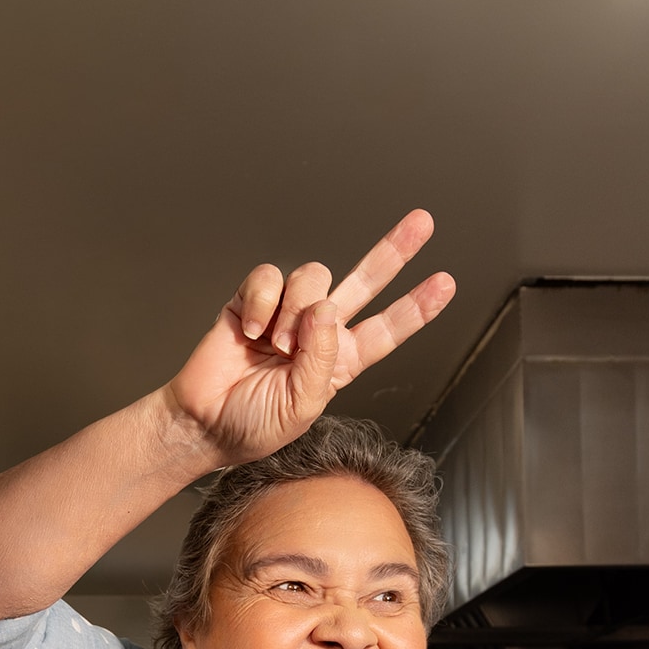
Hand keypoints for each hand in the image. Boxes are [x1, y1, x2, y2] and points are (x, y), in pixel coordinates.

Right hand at [164, 210, 455, 466]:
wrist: (203, 422)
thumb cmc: (253, 425)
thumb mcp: (302, 407)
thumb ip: (322, 359)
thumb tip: (326, 308)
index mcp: (340, 361)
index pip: (386, 329)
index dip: (416, 307)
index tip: (445, 283)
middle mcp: (319, 331)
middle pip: (365, 282)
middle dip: (393, 251)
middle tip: (422, 223)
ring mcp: (287, 312)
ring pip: (313, 276)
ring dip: (296, 311)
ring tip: (277, 346)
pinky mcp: (253, 299)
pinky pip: (270, 277)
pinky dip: (262, 301)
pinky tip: (251, 329)